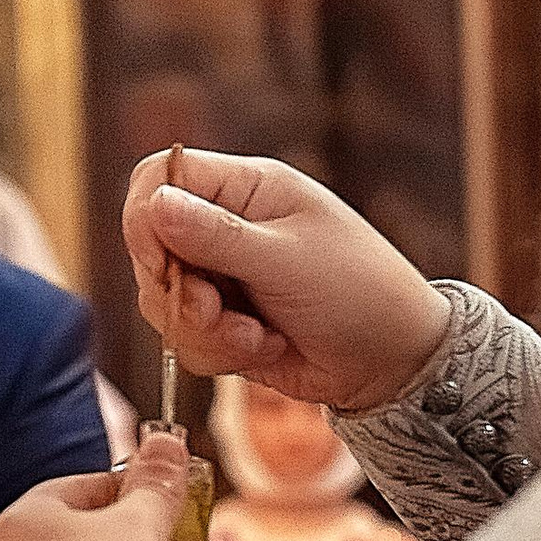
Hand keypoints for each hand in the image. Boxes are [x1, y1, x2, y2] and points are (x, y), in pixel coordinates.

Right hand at [122, 148, 451, 416]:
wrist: (395, 362)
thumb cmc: (359, 293)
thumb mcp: (287, 260)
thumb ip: (216, 236)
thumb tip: (154, 204)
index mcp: (246, 189)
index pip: (160, 178)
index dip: (145, 218)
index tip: (159, 261)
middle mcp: (226, 227)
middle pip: (150, 249)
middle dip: (180, 292)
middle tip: (222, 312)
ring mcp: (223, 277)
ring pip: (163, 302)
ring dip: (204, 331)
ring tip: (257, 337)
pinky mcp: (224, 324)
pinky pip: (186, 340)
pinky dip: (219, 353)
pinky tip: (266, 349)